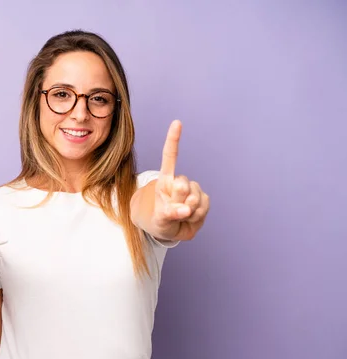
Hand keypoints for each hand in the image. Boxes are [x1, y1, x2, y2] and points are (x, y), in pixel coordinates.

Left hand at [151, 120, 209, 240]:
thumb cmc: (161, 221)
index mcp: (165, 181)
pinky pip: (204, 206)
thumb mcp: (160, 219)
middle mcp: (180, 182)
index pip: (170, 157)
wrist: (173, 231)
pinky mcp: (204, 199)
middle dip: (179, 201)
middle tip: (174, 211)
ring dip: (189, 212)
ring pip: (195, 198)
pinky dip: (198, 216)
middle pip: (183, 185)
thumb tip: (185, 209)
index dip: (174, 140)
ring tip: (181, 217)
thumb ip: (169, 213)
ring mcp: (193, 190)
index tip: (177, 123)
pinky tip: (191, 218)